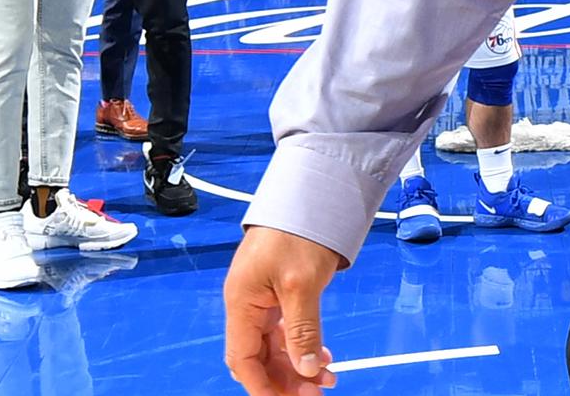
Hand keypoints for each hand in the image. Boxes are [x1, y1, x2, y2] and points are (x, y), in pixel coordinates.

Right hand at [224, 225, 344, 395]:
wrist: (313, 193)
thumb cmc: (299, 229)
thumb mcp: (302, 284)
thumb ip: (302, 330)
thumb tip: (306, 369)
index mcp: (242, 302)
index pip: (243, 359)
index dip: (262, 385)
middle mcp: (248, 303)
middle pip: (259, 357)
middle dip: (285, 379)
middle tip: (315, 393)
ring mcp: (263, 298)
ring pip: (275, 346)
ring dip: (297, 365)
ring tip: (327, 378)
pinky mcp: (279, 292)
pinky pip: (286, 330)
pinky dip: (303, 345)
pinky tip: (323, 356)